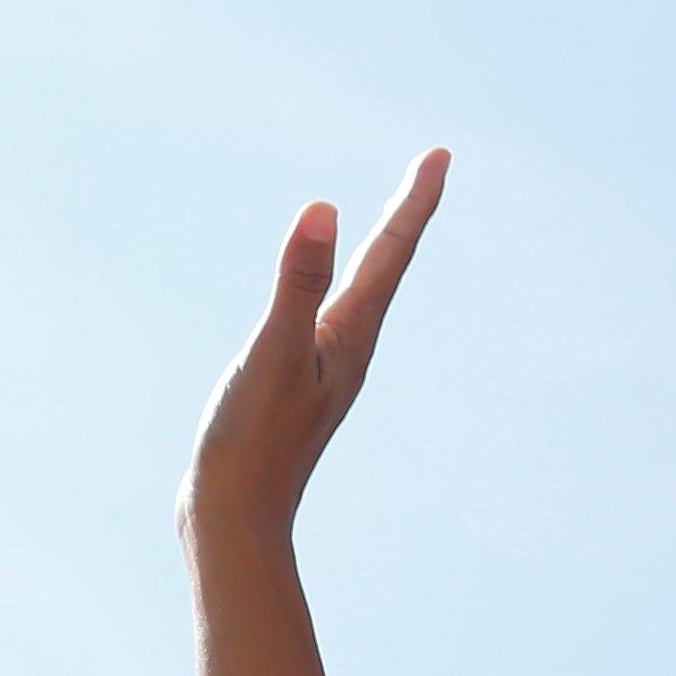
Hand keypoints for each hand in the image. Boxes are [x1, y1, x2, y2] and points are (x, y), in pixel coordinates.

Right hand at [185, 150, 444, 560]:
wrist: (234, 521)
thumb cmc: (251, 441)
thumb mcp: (272, 351)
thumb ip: (297, 281)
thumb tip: (324, 209)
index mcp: (350, 336)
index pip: (391, 252)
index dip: (414, 200)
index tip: (440, 154)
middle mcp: (349, 351)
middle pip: (386, 269)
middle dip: (404, 217)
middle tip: (428, 170)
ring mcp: (325, 372)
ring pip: (362, 297)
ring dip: (378, 254)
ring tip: (391, 225)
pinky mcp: (297, 390)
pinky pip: (328, 321)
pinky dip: (335, 291)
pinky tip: (323, 302)